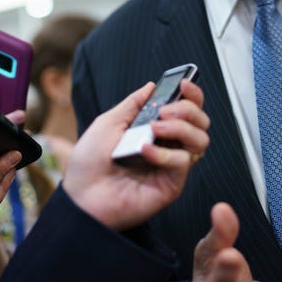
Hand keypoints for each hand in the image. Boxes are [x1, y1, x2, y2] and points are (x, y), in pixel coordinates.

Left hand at [63, 80, 208, 231]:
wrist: (80, 196)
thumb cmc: (89, 163)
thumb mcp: (108, 123)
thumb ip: (133, 104)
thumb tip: (152, 86)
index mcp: (155, 130)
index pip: (187, 110)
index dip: (192, 95)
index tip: (183, 84)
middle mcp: (168, 146)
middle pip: (201, 122)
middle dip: (188, 110)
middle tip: (164, 111)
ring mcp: (171, 166)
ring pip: (200, 141)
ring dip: (181, 128)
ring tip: (155, 128)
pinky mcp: (171, 184)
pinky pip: (182, 162)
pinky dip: (164, 152)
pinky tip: (144, 150)